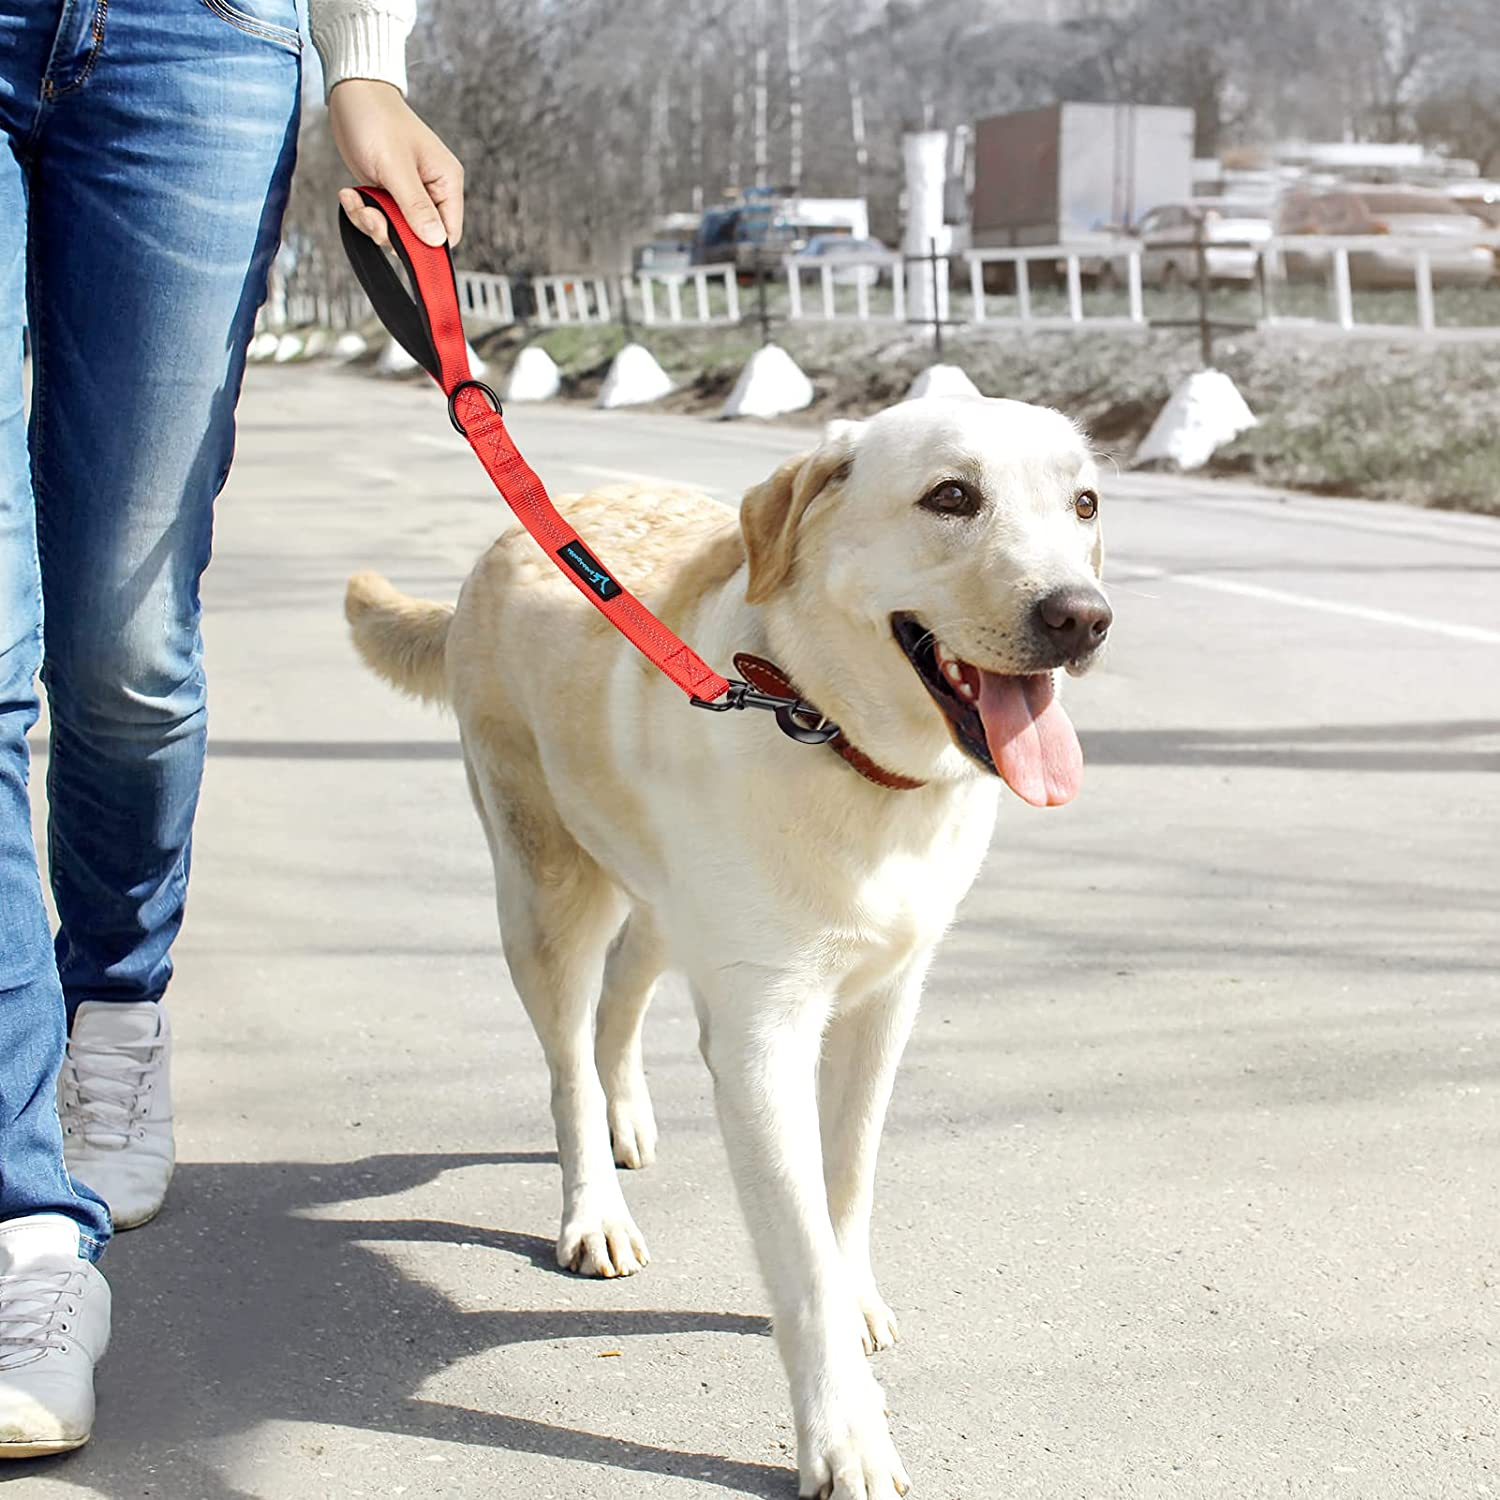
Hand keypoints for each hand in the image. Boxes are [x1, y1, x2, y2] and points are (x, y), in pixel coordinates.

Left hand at [330, 80, 462, 248]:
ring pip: (395, 231)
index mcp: (446, 182)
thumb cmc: (377, 119)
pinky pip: (378, 218)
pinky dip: (361, 212)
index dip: (426, 246)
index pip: (448, 233)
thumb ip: (416, 206)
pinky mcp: (388, 192)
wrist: (351, 92)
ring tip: (355, 199)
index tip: (400, 242)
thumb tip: (436, 241)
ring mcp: (409, 193)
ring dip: (370, 222)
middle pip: (419, 236)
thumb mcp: (396, 166)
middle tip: (370, 214)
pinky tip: (351, 193)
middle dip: (389, 231)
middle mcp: (431, 190)